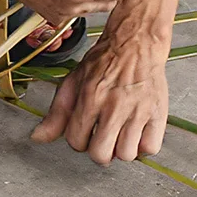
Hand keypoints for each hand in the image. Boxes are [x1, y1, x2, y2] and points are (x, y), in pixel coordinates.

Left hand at [31, 17, 169, 164]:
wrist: (136, 41)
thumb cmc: (106, 60)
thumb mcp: (74, 81)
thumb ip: (56, 113)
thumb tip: (38, 137)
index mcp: (91, 97)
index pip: (76, 141)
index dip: (78, 140)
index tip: (85, 131)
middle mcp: (115, 106)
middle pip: (101, 154)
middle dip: (98, 151)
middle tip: (103, 139)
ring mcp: (138, 110)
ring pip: (126, 154)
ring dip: (121, 149)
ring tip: (121, 135)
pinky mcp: (158, 112)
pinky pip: (150, 147)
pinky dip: (143, 146)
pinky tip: (137, 133)